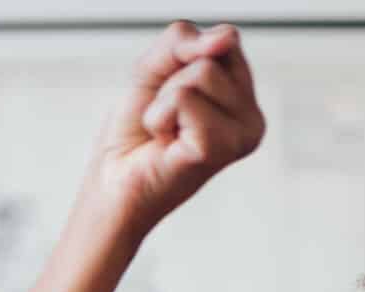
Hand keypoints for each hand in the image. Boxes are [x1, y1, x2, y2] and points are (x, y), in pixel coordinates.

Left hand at [87, 22, 265, 231]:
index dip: (181, 61)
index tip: (172, 97)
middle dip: (172, 82)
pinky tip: (166, 144)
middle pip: (213, 56)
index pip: (224, 39)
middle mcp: (252, 118)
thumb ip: (185, 39)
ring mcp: (242, 136)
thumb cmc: (135, 132)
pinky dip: (159, 116)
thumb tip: (225, 37)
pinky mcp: (220, 149)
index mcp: (244, 97)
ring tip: (166, 133)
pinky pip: (184, 98)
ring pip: (201, 73)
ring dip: (164, 101)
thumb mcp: (155, 67)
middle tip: (167, 120)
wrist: (113, 181)